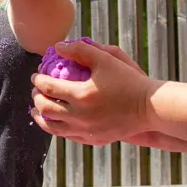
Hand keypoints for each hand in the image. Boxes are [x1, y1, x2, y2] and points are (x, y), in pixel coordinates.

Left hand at [30, 39, 158, 144]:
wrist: (150, 107)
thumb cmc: (129, 79)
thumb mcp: (107, 58)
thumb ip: (80, 50)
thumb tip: (57, 47)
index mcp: (81, 95)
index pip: (48, 87)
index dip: (38, 80)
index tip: (36, 75)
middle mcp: (80, 116)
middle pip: (45, 109)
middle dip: (36, 97)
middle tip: (36, 90)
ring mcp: (86, 131)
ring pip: (53, 128)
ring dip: (41, 117)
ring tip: (37, 109)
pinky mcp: (94, 140)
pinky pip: (68, 136)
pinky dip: (57, 128)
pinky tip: (57, 121)